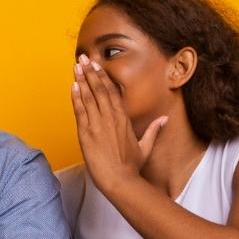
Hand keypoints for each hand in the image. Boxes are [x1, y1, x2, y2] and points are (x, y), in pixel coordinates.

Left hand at [72, 58, 164, 196]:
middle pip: (100, 89)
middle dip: (90, 72)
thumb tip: (165, 119)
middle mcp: (111, 118)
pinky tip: (73, 85)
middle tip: (83, 58)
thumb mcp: (145, 147)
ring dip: (82, 80)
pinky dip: (76, 97)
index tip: (97, 66)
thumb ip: (154, 130)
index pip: (112, 92)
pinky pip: (80, 111)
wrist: (120, 180)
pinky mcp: (86, 133)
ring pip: (89, 97)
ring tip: (76, 66)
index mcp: (123, 119)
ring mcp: (98, 124)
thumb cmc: (131, 166)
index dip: (103, 77)